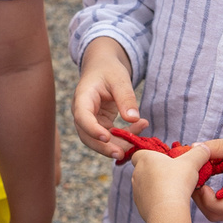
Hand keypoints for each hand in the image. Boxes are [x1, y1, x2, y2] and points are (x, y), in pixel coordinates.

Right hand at [70, 40, 142, 158]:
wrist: (103, 68)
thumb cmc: (109, 70)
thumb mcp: (120, 79)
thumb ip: (126, 97)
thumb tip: (134, 119)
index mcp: (82, 98)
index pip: (82, 117)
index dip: (92, 129)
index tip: (106, 137)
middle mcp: (82, 113)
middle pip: (87, 136)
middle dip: (104, 147)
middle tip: (122, 153)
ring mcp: (90, 121)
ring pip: (98, 141)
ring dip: (117, 145)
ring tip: (137, 142)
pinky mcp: (100, 125)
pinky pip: (110, 137)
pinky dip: (124, 137)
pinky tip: (140, 128)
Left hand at [130, 146, 213, 222]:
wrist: (167, 211)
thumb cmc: (177, 182)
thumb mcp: (192, 162)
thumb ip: (198, 152)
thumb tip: (204, 148)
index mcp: (144, 159)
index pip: (139, 152)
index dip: (150, 155)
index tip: (164, 159)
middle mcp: (137, 174)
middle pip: (144, 169)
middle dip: (157, 170)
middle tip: (173, 174)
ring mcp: (136, 191)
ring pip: (146, 185)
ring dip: (157, 185)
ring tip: (173, 189)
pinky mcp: (140, 205)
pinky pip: (148, 199)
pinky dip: (156, 199)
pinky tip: (169, 202)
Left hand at [185, 133, 222, 220]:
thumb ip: (219, 147)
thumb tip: (194, 148)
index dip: (206, 199)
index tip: (200, 178)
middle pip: (215, 214)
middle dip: (200, 197)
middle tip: (194, 174)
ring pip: (216, 210)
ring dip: (204, 193)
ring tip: (202, 171)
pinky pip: (221, 202)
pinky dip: (211, 190)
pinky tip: (209, 171)